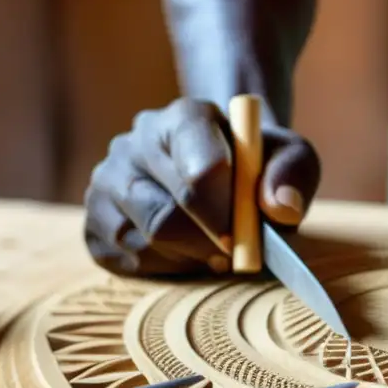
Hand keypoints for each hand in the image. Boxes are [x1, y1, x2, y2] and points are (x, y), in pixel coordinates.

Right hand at [84, 98, 319, 275]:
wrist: (222, 173)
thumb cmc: (258, 166)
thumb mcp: (291, 157)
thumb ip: (294, 173)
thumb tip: (281, 207)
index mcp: (185, 118)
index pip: (199, 169)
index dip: (224, 212)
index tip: (244, 236)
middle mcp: (135, 143)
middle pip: (167, 215)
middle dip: (207, 245)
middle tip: (233, 254)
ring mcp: (107, 181)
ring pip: (143, 241)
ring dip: (187, 257)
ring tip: (212, 250)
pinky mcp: (94, 220)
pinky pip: (124, 259)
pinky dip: (162, 268)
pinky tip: (182, 254)